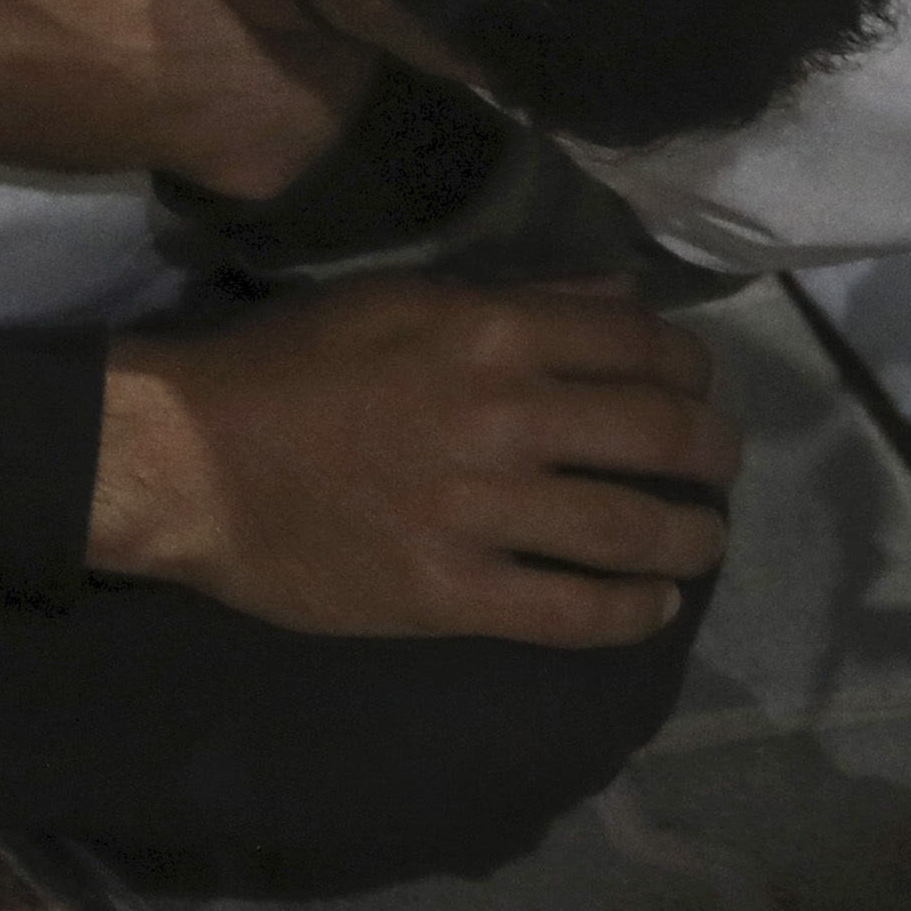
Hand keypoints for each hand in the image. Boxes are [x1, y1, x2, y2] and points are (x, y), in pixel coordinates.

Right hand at [91, 275, 738, 646]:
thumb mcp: (404, 299)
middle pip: (660, 438)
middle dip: (713, 455)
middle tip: (720, 468)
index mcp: (492, 333)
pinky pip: (571, 611)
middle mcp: (503, 418)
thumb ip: (521, 300)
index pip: (640, 346)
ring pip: (633, 530)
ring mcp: (479, 513)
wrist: (189, 460)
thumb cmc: (290, 366)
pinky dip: (631, 612)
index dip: (691, 372)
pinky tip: (654, 607)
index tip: (698, 391)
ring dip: (692, 538)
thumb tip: (623, 297)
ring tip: (705, 541)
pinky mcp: (449, 594)